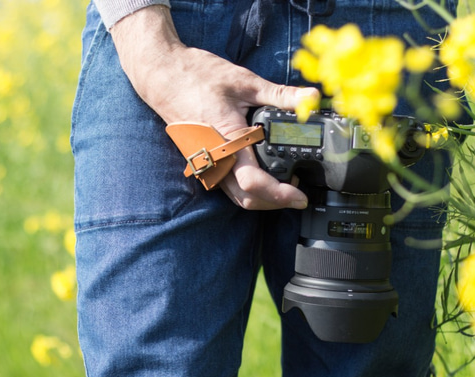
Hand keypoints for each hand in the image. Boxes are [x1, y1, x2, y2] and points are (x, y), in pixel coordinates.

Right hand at [111, 6, 316, 209]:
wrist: (163, 75)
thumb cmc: (197, 77)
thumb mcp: (245, 82)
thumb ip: (281, 95)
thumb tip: (312, 98)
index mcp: (227, 141)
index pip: (254, 183)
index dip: (280, 196)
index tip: (300, 196)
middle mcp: (215, 159)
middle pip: (247, 199)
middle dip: (275, 203)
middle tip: (297, 192)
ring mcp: (206, 163)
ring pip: (236, 197)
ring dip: (261, 199)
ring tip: (284, 185)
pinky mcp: (203, 162)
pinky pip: (226, 187)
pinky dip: (247, 190)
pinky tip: (262, 175)